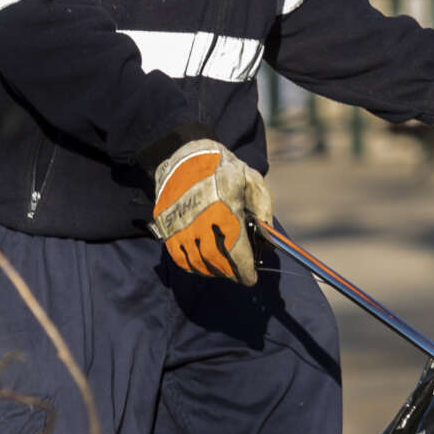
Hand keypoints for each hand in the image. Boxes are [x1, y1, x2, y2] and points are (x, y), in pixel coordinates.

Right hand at [151, 141, 274, 283]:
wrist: (186, 154)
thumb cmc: (224, 168)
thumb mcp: (252, 180)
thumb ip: (263, 208)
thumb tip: (267, 236)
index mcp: (224, 206)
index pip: (235, 249)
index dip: (244, 269)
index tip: (250, 279)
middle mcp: (200, 217)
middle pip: (215, 259)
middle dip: (230, 273)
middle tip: (238, 276)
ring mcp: (180, 222)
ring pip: (197, 261)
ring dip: (212, 272)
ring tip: (223, 271)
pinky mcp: (166, 225)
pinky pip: (179, 256)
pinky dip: (193, 266)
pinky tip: (204, 266)